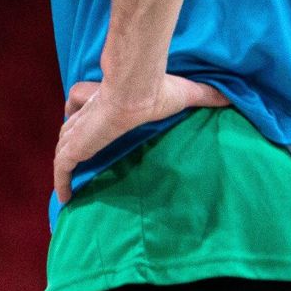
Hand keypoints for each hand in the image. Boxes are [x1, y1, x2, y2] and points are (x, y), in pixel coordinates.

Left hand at [55, 75, 227, 203]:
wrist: (137, 90)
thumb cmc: (157, 91)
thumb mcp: (185, 94)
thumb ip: (205, 96)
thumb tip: (230, 97)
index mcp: (106, 104)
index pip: (88, 114)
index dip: (85, 125)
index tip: (89, 139)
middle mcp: (87, 118)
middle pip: (70, 133)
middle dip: (71, 147)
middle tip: (75, 165)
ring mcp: (79, 133)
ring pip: (63, 149)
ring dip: (65, 166)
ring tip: (70, 183)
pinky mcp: (75, 146)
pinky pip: (61, 168)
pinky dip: (61, 182)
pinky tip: (66, 200)